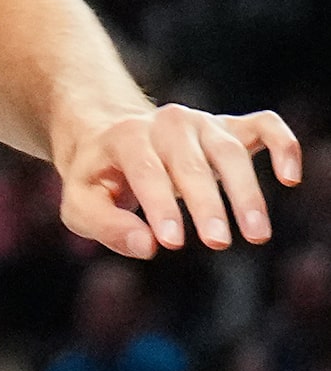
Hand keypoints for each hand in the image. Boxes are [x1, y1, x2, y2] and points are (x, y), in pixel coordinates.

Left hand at [55, 103, 300, 256]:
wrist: (109, 139)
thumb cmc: (98, 180)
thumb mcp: (81, 205)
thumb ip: (107, 226)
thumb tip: (148, 247)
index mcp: (125, 136)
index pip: (147, 170)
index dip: (160, 206)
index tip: (172, 243)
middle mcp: (167, 123)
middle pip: (192, 163)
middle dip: (206, 204)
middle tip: (217, 243)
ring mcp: (202, 123)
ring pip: (230, 150)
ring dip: (247, 192)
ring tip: (256, 236)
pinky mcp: (230, 127)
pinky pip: (265, 126)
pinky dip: (283, 146)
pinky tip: (290, 177)